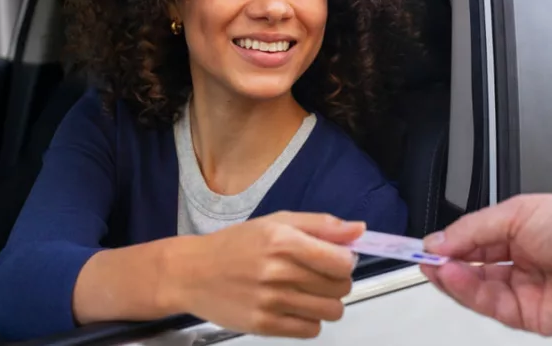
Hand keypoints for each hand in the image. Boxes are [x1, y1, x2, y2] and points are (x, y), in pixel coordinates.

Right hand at [167, 211, 363, 337]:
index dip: (345, 260)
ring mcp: (271, 302)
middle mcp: (278, 272)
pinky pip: (311, 330)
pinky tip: (294, 307)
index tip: (335, 258)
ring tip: (306, 292)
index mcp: (283, 240)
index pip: (342, 261)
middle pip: (340, 287)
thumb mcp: (276, 222)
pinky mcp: (264, 326)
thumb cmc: (236, 244)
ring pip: (331, 311)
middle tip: (316, 275)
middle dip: (336, 281)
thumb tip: (359, 230)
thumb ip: (321, 225)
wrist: (192, 273)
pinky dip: (309, 320)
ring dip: (326, 303)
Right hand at [419, 194, 551, 335]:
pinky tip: (453, 276)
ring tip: (435, 265)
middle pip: (471, 269)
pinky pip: (490, 306)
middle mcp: (522, 264)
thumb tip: (439, 241)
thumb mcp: (517, 213)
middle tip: (422, 256)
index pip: (474, 243)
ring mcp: (525, 292)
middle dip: (445, 263)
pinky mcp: (530, 317)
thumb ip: (473, 230)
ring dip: (452, 278)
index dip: (448, 244)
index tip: (424, 244)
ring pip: (476, 290)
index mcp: (522, 234)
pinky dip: (467, 291)